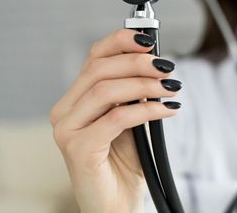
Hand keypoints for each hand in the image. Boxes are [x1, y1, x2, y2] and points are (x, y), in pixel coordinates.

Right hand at [50, 29, 180, 212]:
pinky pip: (117, 119)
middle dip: (137, 63)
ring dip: (144, 85)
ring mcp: (67, 130)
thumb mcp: (131, 119)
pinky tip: (167, 109)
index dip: (120, 42)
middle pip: (99, 70)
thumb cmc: (125, 163)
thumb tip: (156, 64)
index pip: (94, 58)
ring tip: (171, 86)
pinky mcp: (77, 149)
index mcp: (75, 100)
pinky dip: (146, 110)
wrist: (117, 204)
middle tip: (166, 66)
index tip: (148, 40)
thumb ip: (134, 93)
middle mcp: (65, 111)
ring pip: (105, 91)